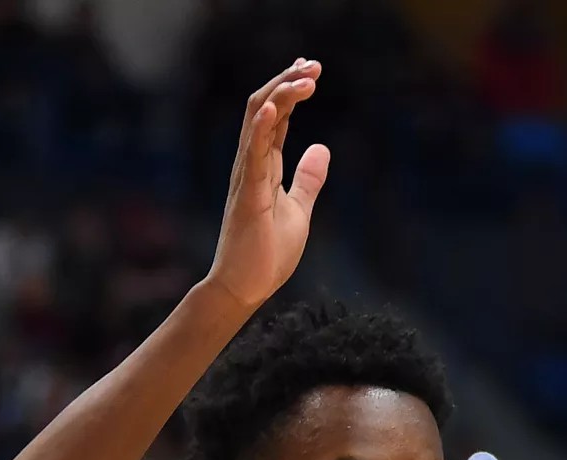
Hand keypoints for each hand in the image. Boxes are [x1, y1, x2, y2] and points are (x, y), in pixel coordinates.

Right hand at [206, 61, 329, 310]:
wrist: (245, 288)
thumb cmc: (266, 254)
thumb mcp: (299, 210)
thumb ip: (308, 179)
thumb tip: (322, 149)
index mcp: (264, 167)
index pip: (276, 118)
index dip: (291, 90)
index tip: (311, 69)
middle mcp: (251, 165)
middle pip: (264, 109)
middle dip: (287, 82)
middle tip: (313, 64)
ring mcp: (246, 178)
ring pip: (257, 123)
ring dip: (280, 96)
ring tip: (305, 76)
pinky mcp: (248, 196)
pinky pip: (253, 156)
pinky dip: (263, 129)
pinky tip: (274, 108)